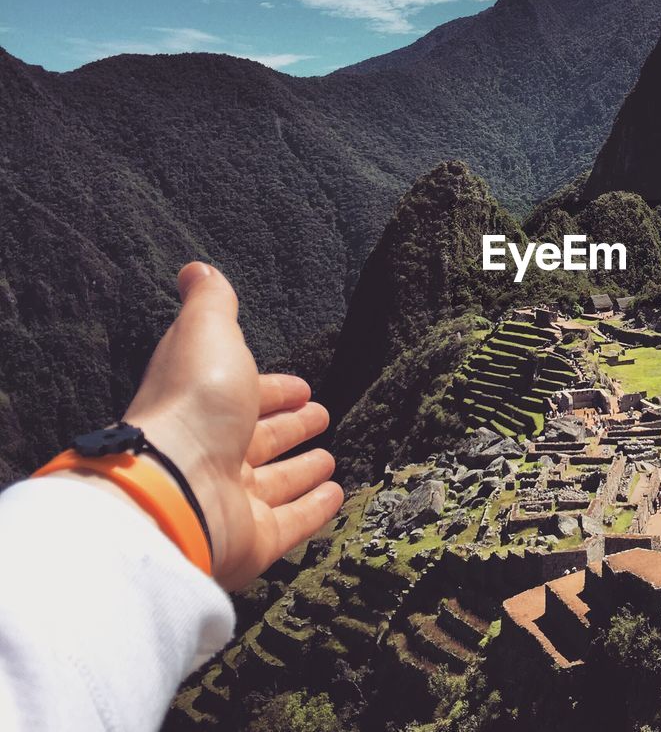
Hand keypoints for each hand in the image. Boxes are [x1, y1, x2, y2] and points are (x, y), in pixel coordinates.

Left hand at [118, 262, 342, 589]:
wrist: (173, 489)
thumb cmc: (192, 407)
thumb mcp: (206, 335)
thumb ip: (211, 303)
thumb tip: (195, 269)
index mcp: (204, 407)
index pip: (246, 395)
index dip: (275, 389)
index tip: (302, 386)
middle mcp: (216, 454)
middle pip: (262, 439)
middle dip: (291, 425)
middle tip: (320, 414)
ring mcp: (234, 502)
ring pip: (276, 482)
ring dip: (304, 469)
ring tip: (331, 457)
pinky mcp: (255, 541)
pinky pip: (292, 522)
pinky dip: (315, 508)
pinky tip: (337, 493)